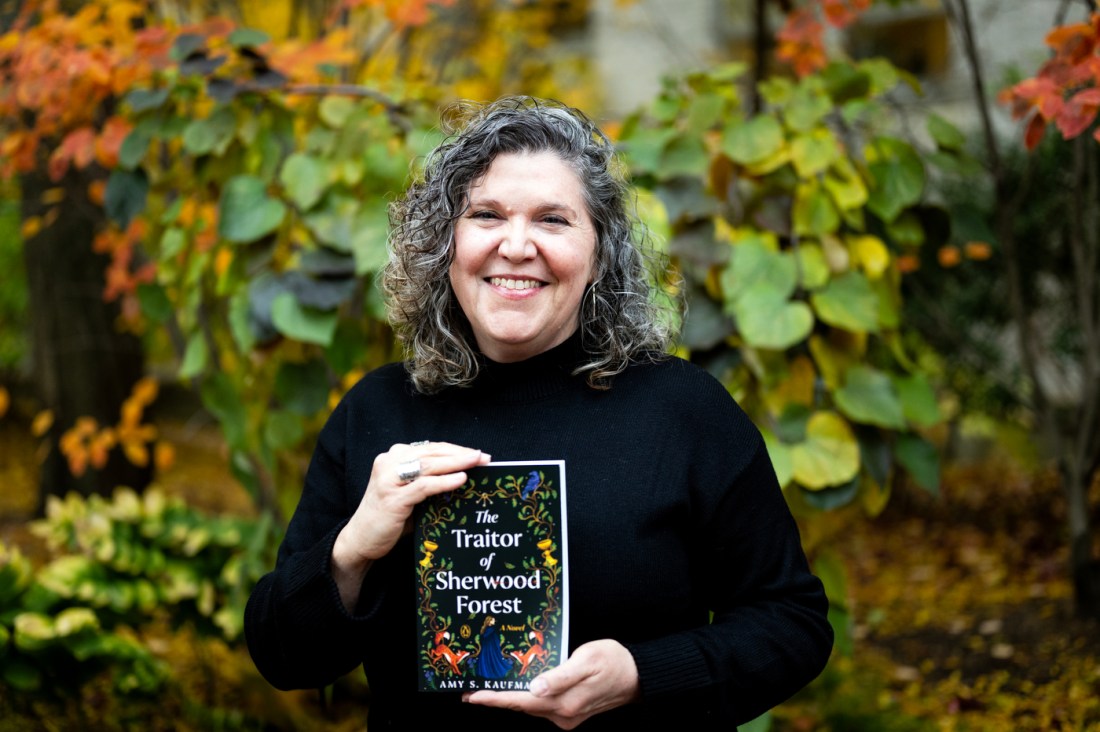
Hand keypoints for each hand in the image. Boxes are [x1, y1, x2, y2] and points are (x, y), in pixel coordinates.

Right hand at [331, 441, 489, 608]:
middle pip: (432, 452)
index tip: (478, 454)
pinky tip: (461, 479)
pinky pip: (424, 486)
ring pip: (429, 465)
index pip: (430, 448)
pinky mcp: (392, 498)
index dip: (455, 449)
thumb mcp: (410, 493)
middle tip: (485, 457)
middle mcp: (389, 462)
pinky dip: (445, 481)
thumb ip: (428, 481)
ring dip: (457, 463)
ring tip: (478, 463)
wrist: (361, 539)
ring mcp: (389, 479)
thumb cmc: (389, 517)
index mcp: (394, 457)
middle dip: (461, 454)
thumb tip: (464, 476)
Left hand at [463, 639, 640, 728]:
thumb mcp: (586, 661)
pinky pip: (543, 705)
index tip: (472, 697)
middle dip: (497, 698)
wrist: (638, 676)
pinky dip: (528, 697)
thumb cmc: (613, 662)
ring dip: (512, 697)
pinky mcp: (571, 712)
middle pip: (522, 706)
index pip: (521, 701)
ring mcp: (567, 716)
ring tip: (492, 684)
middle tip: (473, 689)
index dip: (495, 699)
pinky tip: (522, 685)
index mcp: (563, 702)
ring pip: (531, 706)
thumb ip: (560, 676)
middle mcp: (562, 714)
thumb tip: (535, 688)